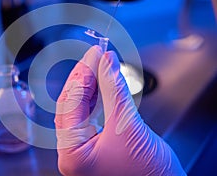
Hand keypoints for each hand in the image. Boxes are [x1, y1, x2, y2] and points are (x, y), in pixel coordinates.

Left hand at [55, 46, 185, 175]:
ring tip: (99, 64)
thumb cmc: (148, 173)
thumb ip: (114, 90)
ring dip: (89, 85)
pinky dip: (95, 96)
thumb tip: (106, 62)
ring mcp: (82, 149)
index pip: (70, 104)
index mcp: (72, 154)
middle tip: (96, 55)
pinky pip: (89, 115)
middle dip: (84, 77)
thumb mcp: (128, 125)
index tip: (94, 54)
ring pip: (79, 108)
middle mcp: (72, 152)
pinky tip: (100, 82)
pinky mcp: (94, 144)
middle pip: (71, 105)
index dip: (82, 75)